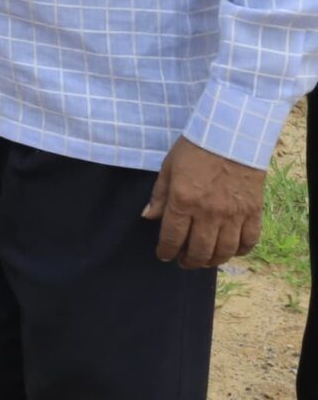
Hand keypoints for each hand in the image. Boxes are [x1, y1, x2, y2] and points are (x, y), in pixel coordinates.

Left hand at [145, 138, 265, 268]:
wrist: (231, 137)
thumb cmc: (195, 150)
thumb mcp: (169, 168)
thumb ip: (159, 195)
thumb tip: (147, 217)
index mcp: (184, 200)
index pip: (173, 237)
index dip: (166, 251)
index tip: (164, 255)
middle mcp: (209, 212)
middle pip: (199, 250)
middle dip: (189, 261)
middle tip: (184, 262)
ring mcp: (233, 214)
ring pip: (224, 251)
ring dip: (212, 261)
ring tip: (205, 261)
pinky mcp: (253, 212)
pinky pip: (249, 242)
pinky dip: (240, 251)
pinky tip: (230, 251)